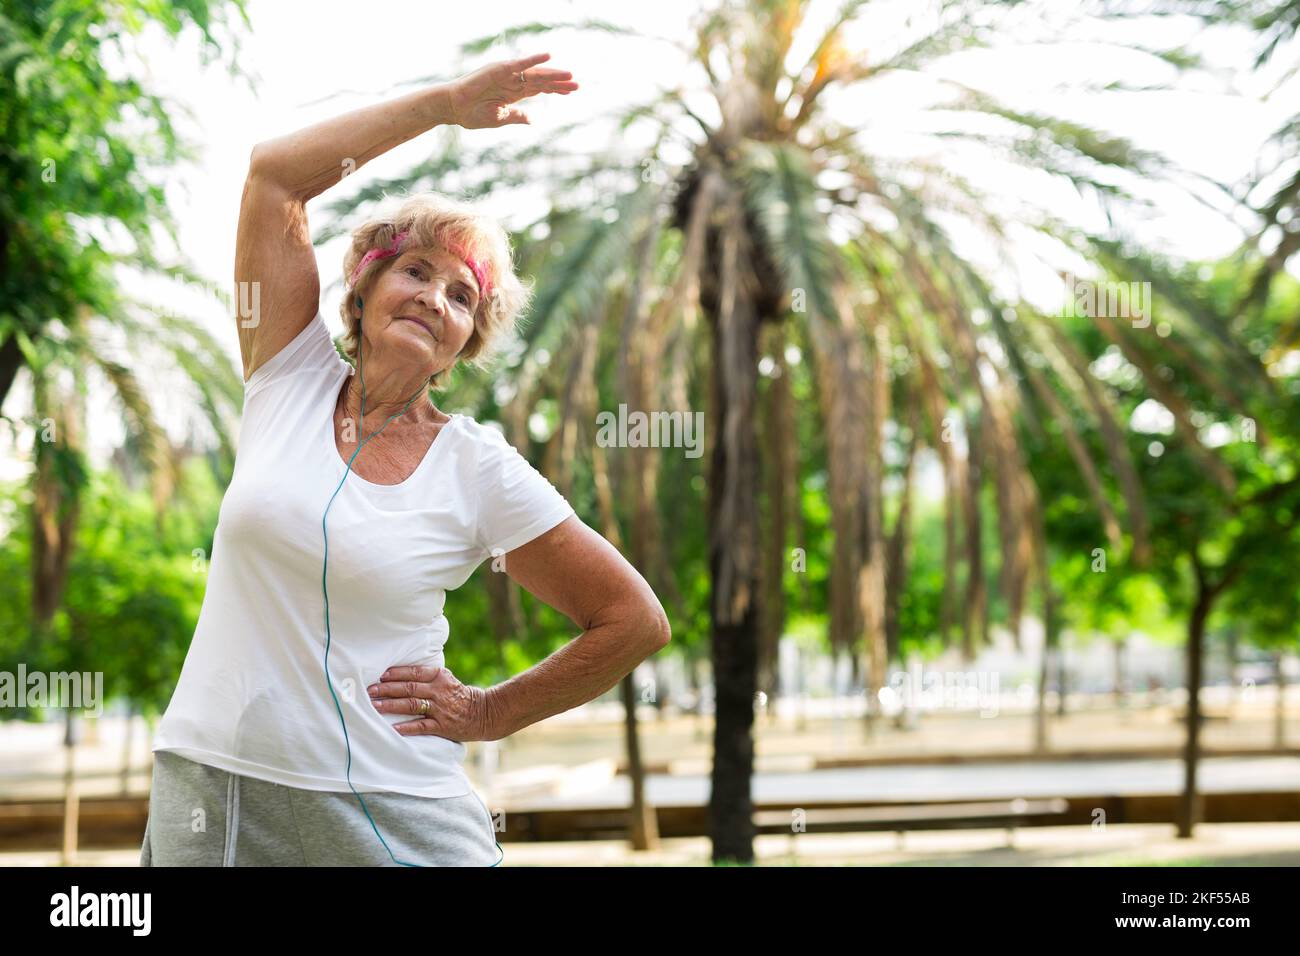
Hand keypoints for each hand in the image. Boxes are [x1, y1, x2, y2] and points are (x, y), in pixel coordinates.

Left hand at [367, 664, 492, 741]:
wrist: (483, 712)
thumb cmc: (458, 694)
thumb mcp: (446, 679)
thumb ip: (426, 676)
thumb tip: (397, 674)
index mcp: (439, 676)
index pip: (414, 672)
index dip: (396, 673)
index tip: (379, 675)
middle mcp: (439, 691)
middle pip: (408, 688)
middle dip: (387, 689)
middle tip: (369, 691)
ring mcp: (440, 709)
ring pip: (412, 705)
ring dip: (391, 706)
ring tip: (374, 706)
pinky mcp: (442, 726)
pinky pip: (421, 726)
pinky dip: (406, 727)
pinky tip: (393, 728)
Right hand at [445, 51, 577, 128]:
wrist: (454, 109)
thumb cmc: (473, 114)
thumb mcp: (501, 119)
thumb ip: (517, 117)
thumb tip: (532, 119)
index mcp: (513, 93)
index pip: (540, 89)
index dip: (555, 90)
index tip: (571, 92)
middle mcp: (513, 82)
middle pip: (542, 81)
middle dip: (559, 83)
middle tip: (578, 85)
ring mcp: (507, 75)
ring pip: (535, 74)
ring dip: (553, 74)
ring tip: (570, 76)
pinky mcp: (500, 70)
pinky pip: (520, 64)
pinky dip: (534, 60)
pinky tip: (549, 56)